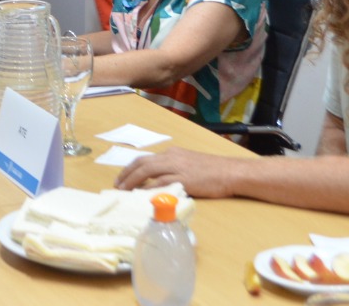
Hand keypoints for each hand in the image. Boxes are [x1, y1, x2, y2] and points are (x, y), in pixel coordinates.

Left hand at [114, 147, 240, 197]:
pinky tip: (142, 194)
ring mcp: (177, 168)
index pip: (145, 159)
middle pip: (142, 163)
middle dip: (126, 174)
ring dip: (133, 181)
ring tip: (124, 190)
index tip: (122, 178)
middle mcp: (171, 157)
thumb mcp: (188, 164)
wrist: (231, 172)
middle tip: (117, 185)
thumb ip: (173, 170)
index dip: (131, 168)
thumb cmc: (213, 171)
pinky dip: (150, 188)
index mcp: (171, 153)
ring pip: (148, 171)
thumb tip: (157, 181)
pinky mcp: (184, 179)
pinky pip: (162, 182)